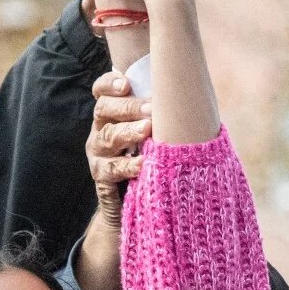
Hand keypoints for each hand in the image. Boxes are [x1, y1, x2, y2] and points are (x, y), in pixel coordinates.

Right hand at [87, 73, 150, 226]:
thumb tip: (189, 92)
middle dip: (127, 107)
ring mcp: (99, 154)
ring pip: (108, 137)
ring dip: (128, 131)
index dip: (109, 84)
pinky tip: (143, 163)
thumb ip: (162, 115)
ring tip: (147, 129)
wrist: (137, 205)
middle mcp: (101, 130)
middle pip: (104, 110)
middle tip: (150, 109)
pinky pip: (112, 170)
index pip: (102, 92)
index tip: (126, 83)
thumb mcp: (155, 134)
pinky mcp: (102, 178)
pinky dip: (128, 166)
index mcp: (112, 115)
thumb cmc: (154, 160)